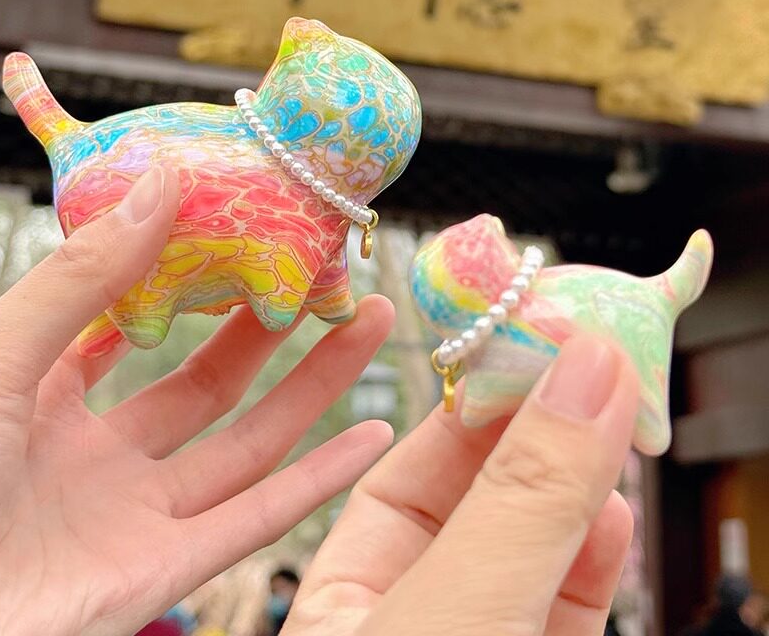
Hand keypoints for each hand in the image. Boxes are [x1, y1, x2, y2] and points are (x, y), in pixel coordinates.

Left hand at [0, 167, 393, 635]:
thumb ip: (82, 276)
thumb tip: (160, 183)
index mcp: (43, 401)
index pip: (132, 332)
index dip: (187, 288)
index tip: (237, 241)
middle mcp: (99, 459)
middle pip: (209, 385)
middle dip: (270, 329)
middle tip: (324, 276)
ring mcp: (136, 519)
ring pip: (249, 445)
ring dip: (315, 387)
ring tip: (370, 324)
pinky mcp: (163, 574)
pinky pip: (257, 520)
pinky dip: (321, 480)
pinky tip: (374, 437)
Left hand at [283, 335, 640, 635]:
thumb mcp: (454, 611)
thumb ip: (521, 502)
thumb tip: (585, 370)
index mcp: (339, 599)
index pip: (400, 473)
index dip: (469, 406)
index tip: (525, 347)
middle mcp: (403, 618)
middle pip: (474, 504)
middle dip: (532, 434)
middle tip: (588, 365)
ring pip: (527, 552)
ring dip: (574, 486)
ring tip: (613, 419)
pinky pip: (561, 606)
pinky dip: (593, 559)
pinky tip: (616, 511)